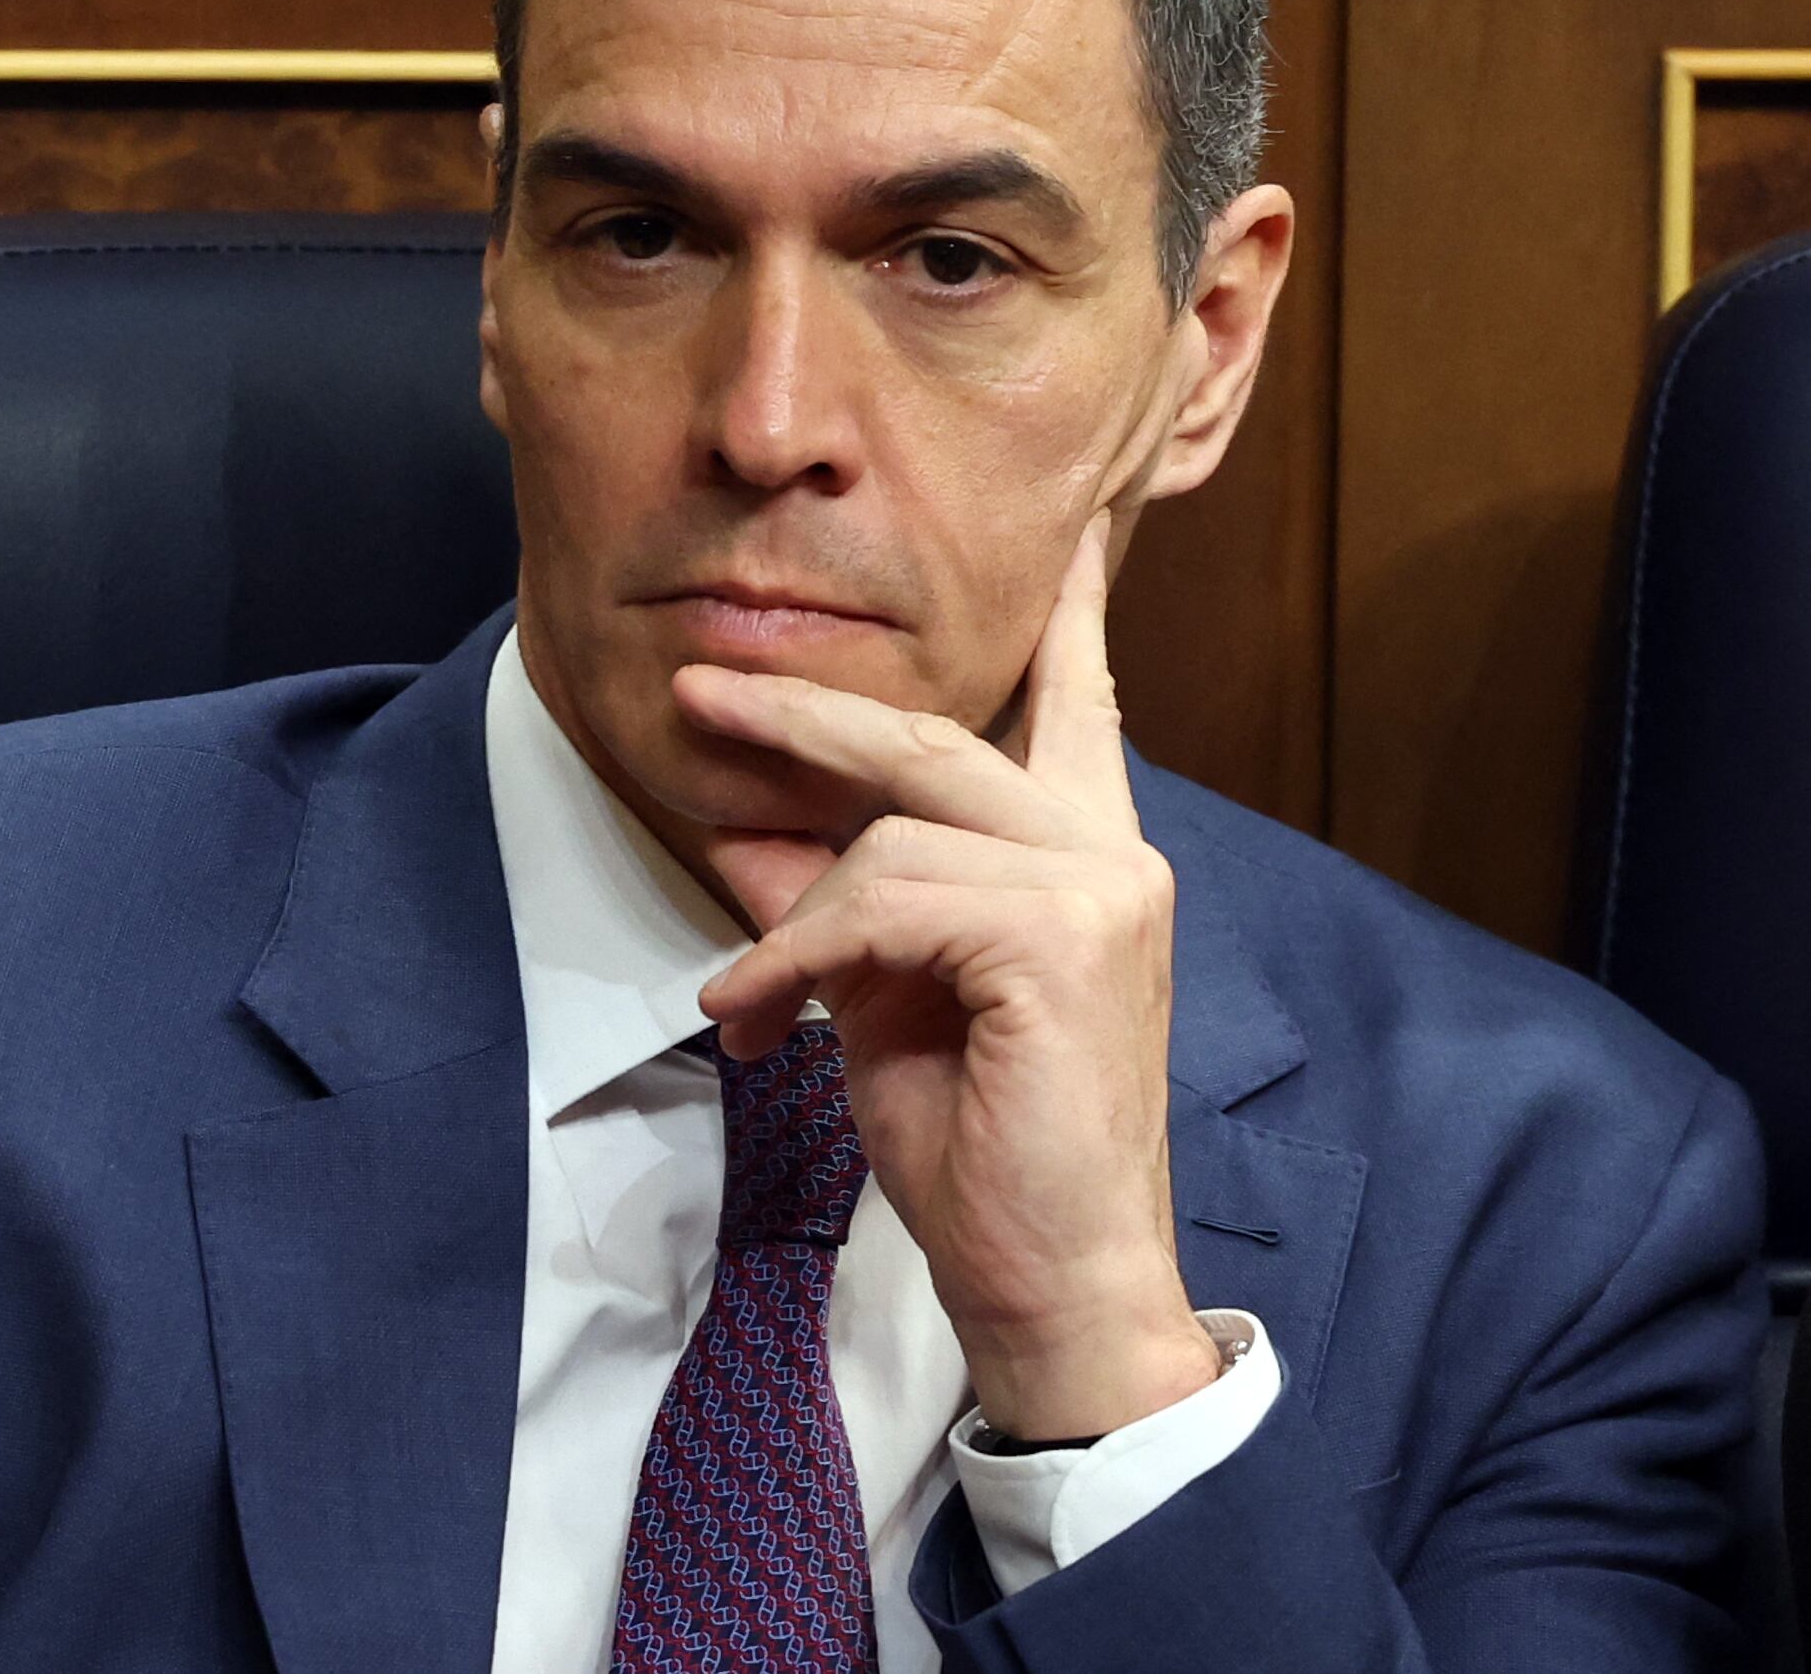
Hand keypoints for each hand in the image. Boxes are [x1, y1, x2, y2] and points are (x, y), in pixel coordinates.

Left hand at [682, 513, 1221, 1441]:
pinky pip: (882, 902)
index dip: (1066, 618)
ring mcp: (1099, 890)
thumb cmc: (984, 1150)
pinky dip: (797, 956)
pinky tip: (757, 1020)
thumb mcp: (888, 1002)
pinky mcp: (1058, 938)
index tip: (1069, 528)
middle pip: (937, 738)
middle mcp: (1110, 856)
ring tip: (746, 1002)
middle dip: (804, 715)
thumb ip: (847, 908)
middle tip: (699, 690)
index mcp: (1087, 862)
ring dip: (790, 918)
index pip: (1077, 711)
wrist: (1054, 1282)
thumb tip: (752, 836)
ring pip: (891, 834)